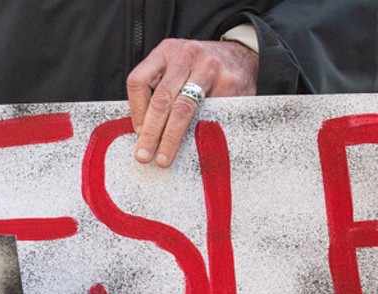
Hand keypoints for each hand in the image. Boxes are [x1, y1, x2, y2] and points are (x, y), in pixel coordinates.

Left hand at [127, 39, 257, 167]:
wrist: (241, 55)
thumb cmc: (199, 68)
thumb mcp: (175, 68)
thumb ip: (157, 91)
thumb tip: (141, 131)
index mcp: (166, 51)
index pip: (139, 80)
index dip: (135, 110)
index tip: (137, 133)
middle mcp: (185, 55)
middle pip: (161, 98)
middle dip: (150, 132)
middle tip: (144, 155)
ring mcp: (208, 67)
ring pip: (183, 108)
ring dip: (170, 137)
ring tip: (164, 158)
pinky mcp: (228, 82)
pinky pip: (209, 113)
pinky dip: (198, 133)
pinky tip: (193, 145)